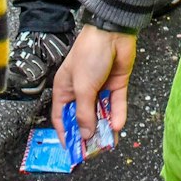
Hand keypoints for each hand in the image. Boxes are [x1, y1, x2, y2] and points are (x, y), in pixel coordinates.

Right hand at [52, 26, 136, 149]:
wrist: (113, 32)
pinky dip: (118, 115)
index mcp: (65, 89)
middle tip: (93, 148)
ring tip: (108, 141)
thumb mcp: (82, 87)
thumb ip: (84, 112)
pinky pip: (116, 104)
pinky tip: (117, 126)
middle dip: (88, 132)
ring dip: (105, 126)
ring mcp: (99, 88)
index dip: (66, 132)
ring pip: (102, 113)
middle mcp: (81, 90)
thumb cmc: (89, 53)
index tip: (71, 148)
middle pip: (83, 117)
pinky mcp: (116, 85)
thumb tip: (84, 133)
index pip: (62, 116)